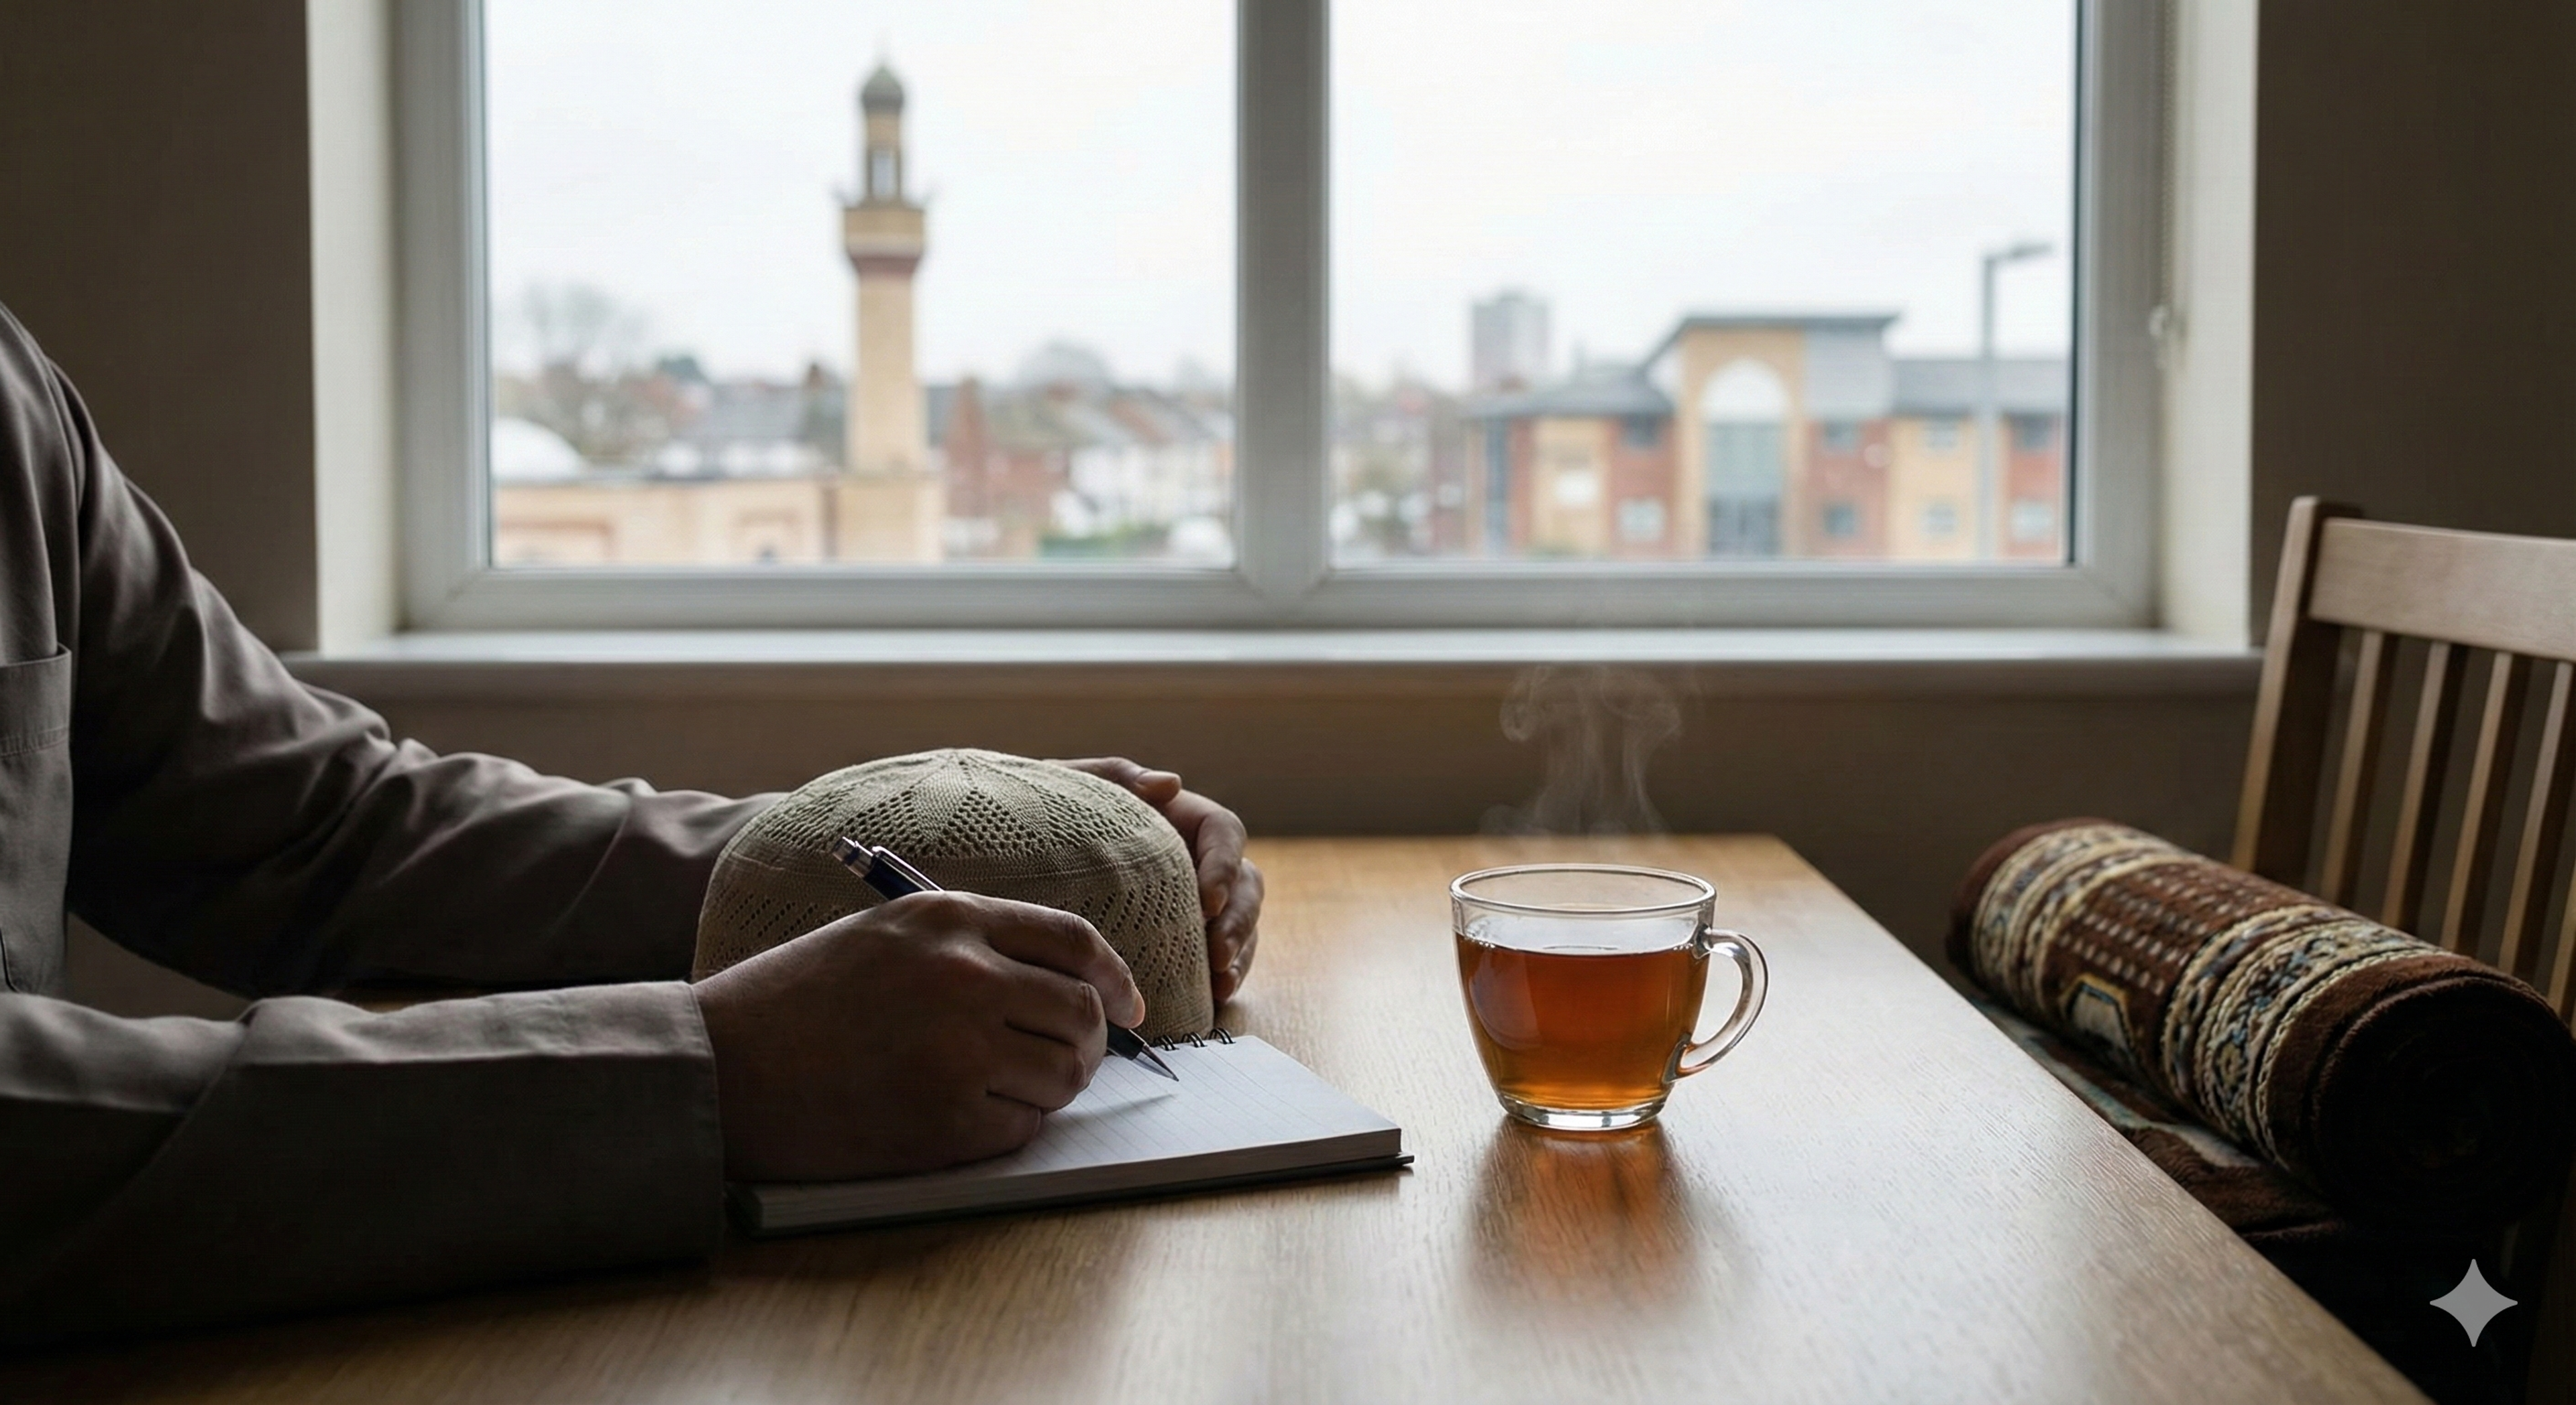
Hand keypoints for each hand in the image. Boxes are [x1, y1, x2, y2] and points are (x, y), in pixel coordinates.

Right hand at [693, 891, 1143, 1181]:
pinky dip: (1008, 1127)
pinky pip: (1021, 1127)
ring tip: (1004, 1086)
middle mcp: (964, 977)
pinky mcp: (944, 1121)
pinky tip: (959, 1115)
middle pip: (1083, 1012)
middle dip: (1092, 1041)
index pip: (1074, 940)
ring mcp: (958, 1051)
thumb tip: (1063, 981)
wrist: (719, 1068)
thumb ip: (969, 944)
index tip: (1130, 1005)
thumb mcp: (884, 937)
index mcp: (949, 920)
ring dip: (1052, 1087)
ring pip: (1065, 1075)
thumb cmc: (795, 1002)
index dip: (1116, 976)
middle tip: (1071, 1059)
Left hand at [1053, 757, 1262, 1005]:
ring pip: (1240, 924)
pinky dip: (1223, 976)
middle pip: (1245, 884)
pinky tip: (1212, 998)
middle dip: (1238, 921)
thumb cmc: (1044, 814)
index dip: (1225, 864)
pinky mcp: (1181, 942)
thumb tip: (1170, 784)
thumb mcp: (1070, 785)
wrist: (1008, 855)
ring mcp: (1192, 904)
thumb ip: (1115, 775)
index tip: (1205, 901)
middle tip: (1216, 955)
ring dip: (1239, 953)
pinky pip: (1219, 959)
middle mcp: (1195, 861)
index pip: (1224, 832)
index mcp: (1179, 818)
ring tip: (1220, 983)